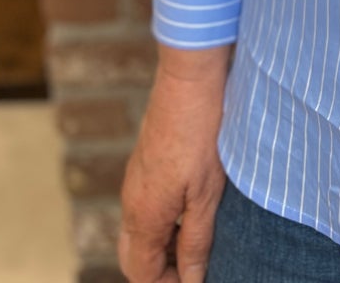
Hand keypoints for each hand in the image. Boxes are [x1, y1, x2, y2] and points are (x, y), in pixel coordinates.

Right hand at [119, 45, 230, 282]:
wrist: (190, 78)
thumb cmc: (203, 134)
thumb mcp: (207, 194)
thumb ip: (196, 242)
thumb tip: (191, 282)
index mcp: (144, 216)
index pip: (141, 273)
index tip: (197, 279)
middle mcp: (132, 200)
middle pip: (133, 256)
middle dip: (160, 271)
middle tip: (195, 267)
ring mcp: (135, 179)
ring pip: (138, 231)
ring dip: (162, 245)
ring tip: (199, 240)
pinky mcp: (145, 163)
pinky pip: (144, 206)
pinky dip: (163, 220)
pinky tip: (192, 208)